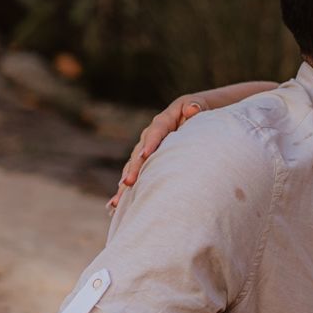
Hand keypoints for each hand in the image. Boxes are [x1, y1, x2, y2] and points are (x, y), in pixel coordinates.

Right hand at [108, 94, 205, 209]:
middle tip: (128, 184)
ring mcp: (146, 150)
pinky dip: (125, 191)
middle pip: (139, 153)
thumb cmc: (197, 111)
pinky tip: (114, 207)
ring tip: (116, 201)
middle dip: (133, 169)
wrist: (192, 116)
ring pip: (132, 167)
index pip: (156, 132)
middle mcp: (150, 137)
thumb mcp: (198, 105)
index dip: (150, 143)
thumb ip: (196, 106)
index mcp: (163, 122)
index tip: (145, 155)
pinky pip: (134, 176)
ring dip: (124, 184)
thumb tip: (192, 109)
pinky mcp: (146, 162)